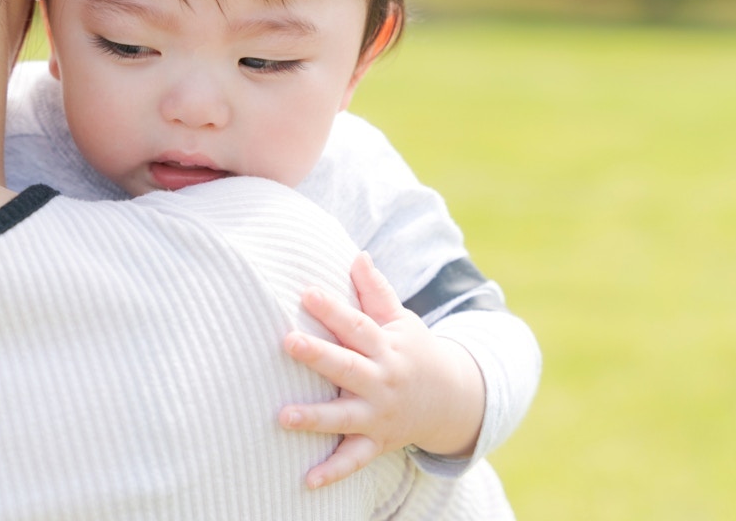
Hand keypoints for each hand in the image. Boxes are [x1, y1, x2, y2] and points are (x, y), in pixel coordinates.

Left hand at [279, 253, 484, 488]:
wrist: (452, 399)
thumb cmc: (413, 352)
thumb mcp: (401, 320)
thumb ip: (376, 291)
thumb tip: (357, 255)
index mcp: (385, 347)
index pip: (357, 325)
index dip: (332, 308)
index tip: (305, 292)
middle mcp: (381, 381)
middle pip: (347, 367)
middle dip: (318, 356)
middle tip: (288, 342)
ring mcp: (379, 415)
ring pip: (344, 418)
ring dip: (315, 418)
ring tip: (284, 416)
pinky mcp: (376, 442)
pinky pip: (353, 460)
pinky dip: (332, 473)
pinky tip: (306, 482)